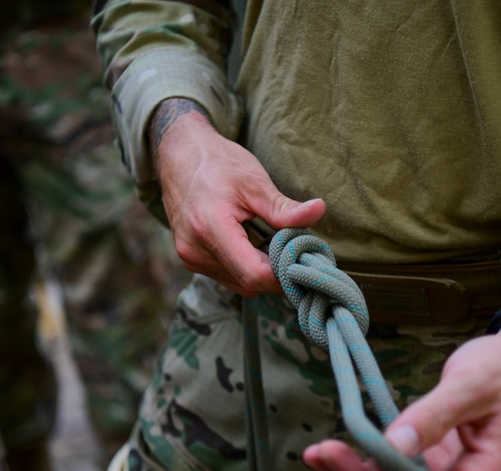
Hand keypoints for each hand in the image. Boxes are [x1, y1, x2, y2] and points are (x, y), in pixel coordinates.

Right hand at [149, 99, 325, 295]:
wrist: (180, 156)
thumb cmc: (218, 164)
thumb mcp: (255, 182)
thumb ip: (284, 207)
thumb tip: (319, 210)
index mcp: (211, 228)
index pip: (254, 274)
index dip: (284, 275)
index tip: (304, 262)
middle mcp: (195, 250)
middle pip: (248, 283)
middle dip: (276, 274)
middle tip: (296, 252)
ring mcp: (190, 257)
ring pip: (239, 284)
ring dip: (261, 271)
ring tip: (274, 245)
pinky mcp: (191, 259)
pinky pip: (227, 276)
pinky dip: (246, 267)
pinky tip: (254, 245)